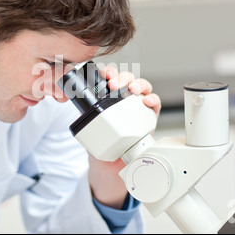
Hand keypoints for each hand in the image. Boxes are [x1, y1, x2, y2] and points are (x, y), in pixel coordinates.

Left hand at [88, 66, 160, 208]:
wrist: (112, 162)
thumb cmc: (103, 140)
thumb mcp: (91, 126)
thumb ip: (86, 117)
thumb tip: (79, 112)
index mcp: (111, 95)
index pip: (112, 77)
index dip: (110, 72)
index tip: (104, 74)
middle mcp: (126, 97)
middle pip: (128, 78)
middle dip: (122, 77)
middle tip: (114, 84)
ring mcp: (139, 105)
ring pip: (143, 86)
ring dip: (138, 84)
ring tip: (132, 88)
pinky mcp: (150, 116)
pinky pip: (155, 103)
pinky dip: (152, 99)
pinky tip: (146, 100)